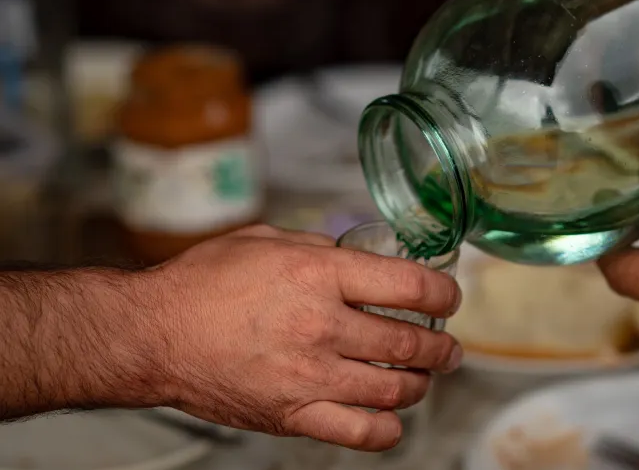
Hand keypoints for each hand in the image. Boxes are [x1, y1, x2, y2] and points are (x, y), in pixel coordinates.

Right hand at [147, 225, 462, 449]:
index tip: (450, 298)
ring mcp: (309, 376)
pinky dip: (388, 428)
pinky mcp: (292, 415)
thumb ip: (321, 249)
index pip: (411, 286)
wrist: (153, 335)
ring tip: (427, 377)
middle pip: (410, 343)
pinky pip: (360, 432)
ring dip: (422, 384)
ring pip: (395, 389)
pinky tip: (392, 416)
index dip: (445, 293)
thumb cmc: (203, 284)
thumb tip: (359, 259)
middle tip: (448, 347)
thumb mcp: (269, 240)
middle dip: (442, 347)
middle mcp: (322, 325)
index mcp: (320, 274)